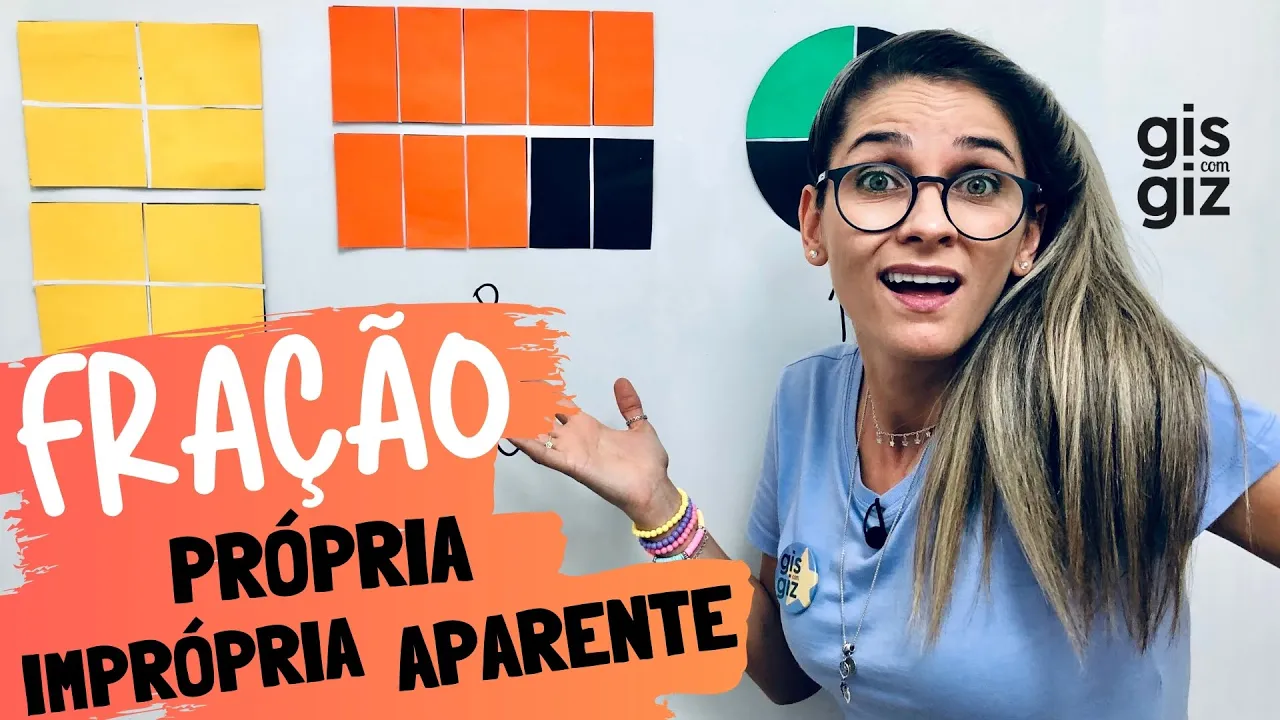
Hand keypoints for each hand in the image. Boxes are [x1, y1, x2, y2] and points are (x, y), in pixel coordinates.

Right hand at [508, 378, 680, 528]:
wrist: (654, 488)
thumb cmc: (648, 465)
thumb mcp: (639, 426)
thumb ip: (629, 405)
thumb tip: (622, 382)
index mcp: (589, 427)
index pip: (559, 406)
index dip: (545, 393)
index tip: (529, 378)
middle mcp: (576, 439)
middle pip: (543, 418)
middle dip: (525, 405)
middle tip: (504, 388)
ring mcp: (572, 452)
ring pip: (538, 435)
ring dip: (520, 423)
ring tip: (498, 407)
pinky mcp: (573, 465)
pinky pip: (546, 455)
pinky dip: (528, 446)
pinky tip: (512, 434)